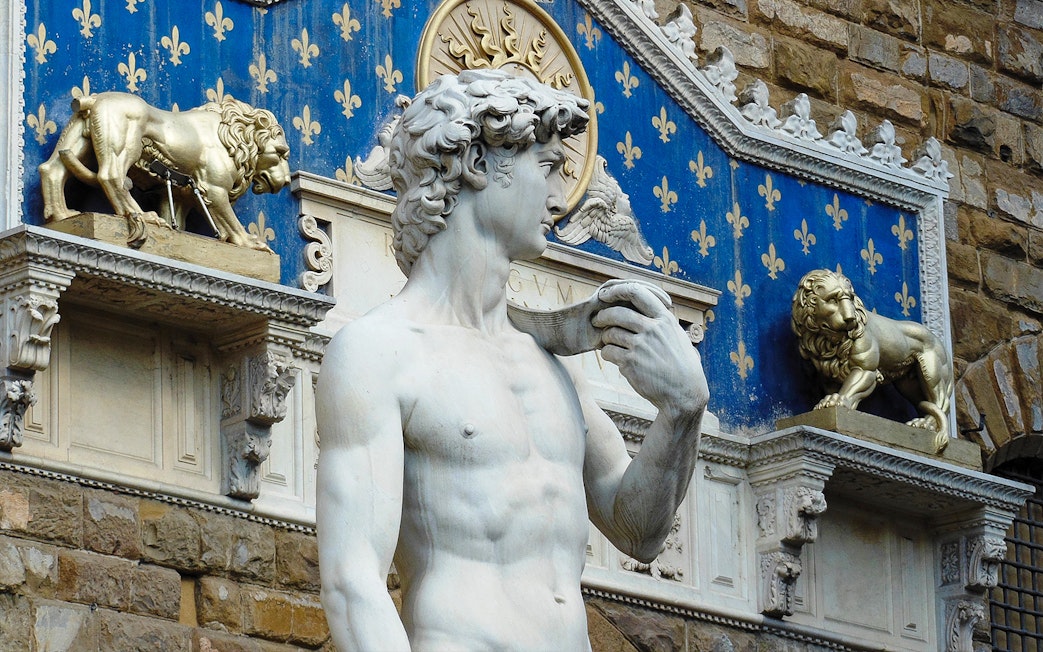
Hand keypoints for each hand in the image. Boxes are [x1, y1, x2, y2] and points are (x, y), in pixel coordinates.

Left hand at [591, 281, 707, 414]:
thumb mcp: (677, 337)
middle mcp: (653, 329)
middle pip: (617, 313)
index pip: (637, 292)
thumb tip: (642, 310)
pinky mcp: (630, 363)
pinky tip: (613, 358)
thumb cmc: (682, 366)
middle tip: (597, 320)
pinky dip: (607, 354)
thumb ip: (661, 322)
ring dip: (605, 338)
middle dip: (603, 316)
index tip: (605, 294)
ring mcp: (640, 346)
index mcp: (665, 319)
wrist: (684, 394)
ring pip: (610, 334)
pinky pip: (608, 352)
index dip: (616, 291)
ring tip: (608, 343)